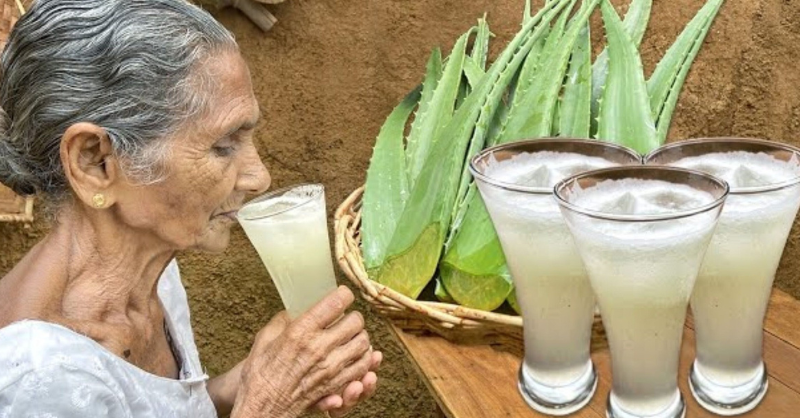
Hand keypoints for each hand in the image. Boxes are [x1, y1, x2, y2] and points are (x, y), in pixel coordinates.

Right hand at [230, 286, 376, 417]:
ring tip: (352, 336)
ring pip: (363, 344)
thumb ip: (283, 320)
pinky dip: (363, 359)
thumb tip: (296, 308)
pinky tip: (355, 355)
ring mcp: (330, 368)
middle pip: (356, 322)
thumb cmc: (260, 374)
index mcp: (301, 332)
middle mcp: (319, 348)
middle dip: (354, 316)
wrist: (261, 407)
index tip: (342, 294)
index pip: (336, 303)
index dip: (343, 294)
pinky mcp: (336, 384)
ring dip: (360, 337)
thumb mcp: (264, 339)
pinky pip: (361, 367)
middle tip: (347, 317)